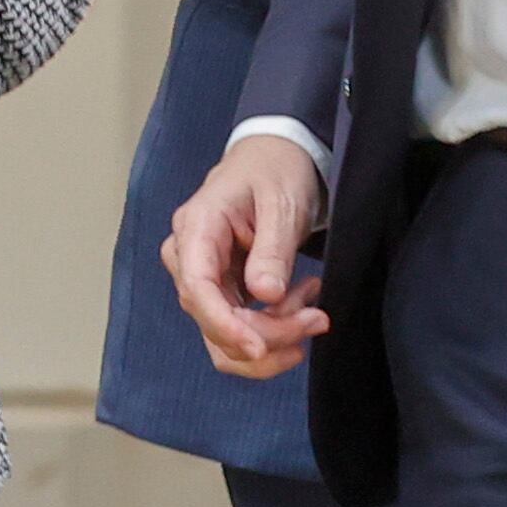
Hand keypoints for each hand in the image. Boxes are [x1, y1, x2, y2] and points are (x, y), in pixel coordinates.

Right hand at [164, 134, 332, 379]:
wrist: (275, 158)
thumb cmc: (275, 171)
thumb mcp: (282, 203)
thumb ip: (273, 250)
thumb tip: (265, 294)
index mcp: (197, 228)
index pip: (197, 289)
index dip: (225, 325)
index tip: (260, 348)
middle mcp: (188, 258)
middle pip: (212, 321)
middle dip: (267, 334)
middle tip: (317, 318)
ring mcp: (203, 278)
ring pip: (223, 338)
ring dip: (272, 339)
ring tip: (312, 310)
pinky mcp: (220, 291)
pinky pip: (238, 330)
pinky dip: (272, 332)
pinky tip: (299, 306)